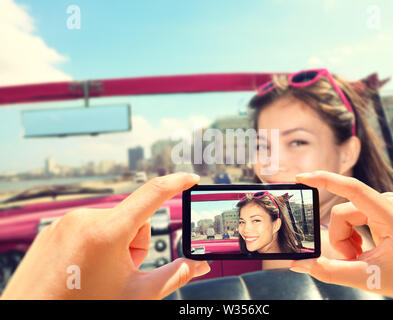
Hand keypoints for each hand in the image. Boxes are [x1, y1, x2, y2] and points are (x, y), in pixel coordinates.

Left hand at [1, 172, 209, 299]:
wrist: (31, 315)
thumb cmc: (82, 306)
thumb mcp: (137, 294)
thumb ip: (174, 276)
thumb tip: (198, 266)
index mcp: (109, 231)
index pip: (153, 194)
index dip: (177, 183)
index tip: (191, 179)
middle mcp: (86, 219)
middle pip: (132, 219)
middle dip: (134, 243)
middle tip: (120, 271)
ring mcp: (66, 222)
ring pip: (111, 223)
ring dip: (114, 244)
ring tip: (98, 271)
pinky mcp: (54, 228)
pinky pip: (88, 227)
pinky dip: (94, 244)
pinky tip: (82, 267)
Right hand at [290, 171, 392, 299]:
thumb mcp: (365, 279)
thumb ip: (329, 271)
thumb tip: (298, 264)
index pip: (355, 190)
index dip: (325, 180)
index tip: (302, 178)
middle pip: (345, 211)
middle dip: (340, 237)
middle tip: (352, 259)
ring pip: (347, 211)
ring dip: (345, 235)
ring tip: (358, 254)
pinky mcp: (388, 204)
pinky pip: (355, 210)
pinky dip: (352, 229)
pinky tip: (362, 244)